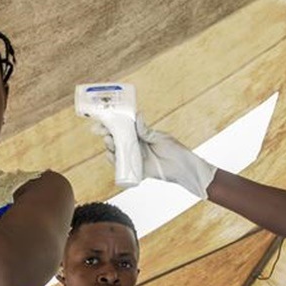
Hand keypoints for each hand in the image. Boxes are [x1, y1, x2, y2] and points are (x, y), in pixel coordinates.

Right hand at [95, 116, 216, 197]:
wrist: (183, 169)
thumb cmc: (175, 150)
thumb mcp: (160, 138)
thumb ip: (146, 131)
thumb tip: (137, 116)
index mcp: (141, 135)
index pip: (124, 128)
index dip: (112, 124)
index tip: (103, 121)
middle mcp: (136, 145)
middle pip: (118, 139)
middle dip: (107, 134)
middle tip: (102, 131)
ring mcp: (136, 157)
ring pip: (118, 151)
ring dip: (110, 146)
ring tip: (108, 141)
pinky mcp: (137, 169)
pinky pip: (123, 165)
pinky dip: (114, 161)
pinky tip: (110, 156)